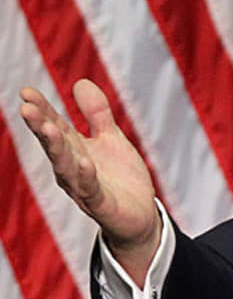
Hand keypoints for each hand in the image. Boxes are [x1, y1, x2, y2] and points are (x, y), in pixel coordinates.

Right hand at [19, 80, 159, 285]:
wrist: (140, 215)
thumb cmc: (120, 177)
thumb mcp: (111, 139)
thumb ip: (97, 114)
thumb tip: (80, 82)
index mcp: (74, 150)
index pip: (54, 126)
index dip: (42, 110)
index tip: (26, 90)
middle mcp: (72, 169)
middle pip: (54, 145)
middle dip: (41, 126)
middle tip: (26, 107)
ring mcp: (84, 187)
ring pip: (66, 166)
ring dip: (57, 148)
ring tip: (50, 128)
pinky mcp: (102, 204)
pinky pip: (91, 190)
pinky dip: (86, 177)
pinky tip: (84, 163)